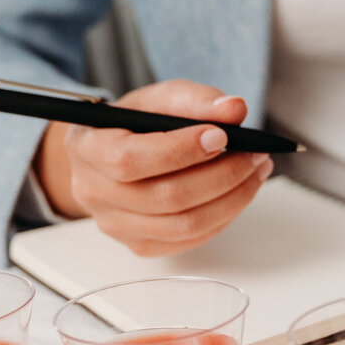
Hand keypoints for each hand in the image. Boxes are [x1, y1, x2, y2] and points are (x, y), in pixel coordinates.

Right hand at [34, 79, 273, 255]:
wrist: (109, 157)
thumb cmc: (133, 125)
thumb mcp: (156, 100)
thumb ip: (194, 100)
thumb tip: (235, 109)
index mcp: (87, 148)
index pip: (131, 160)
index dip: (181, 150)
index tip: (222, 135)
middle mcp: (93, 192)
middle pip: (166, 197)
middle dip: (222, 175)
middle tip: (256, 153)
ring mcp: (115, 226)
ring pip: (184, 225)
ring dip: (233, 199)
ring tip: (257, 170)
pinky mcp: (140, 245)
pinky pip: (190, 240)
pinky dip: (223, 216)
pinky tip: (239, 192)